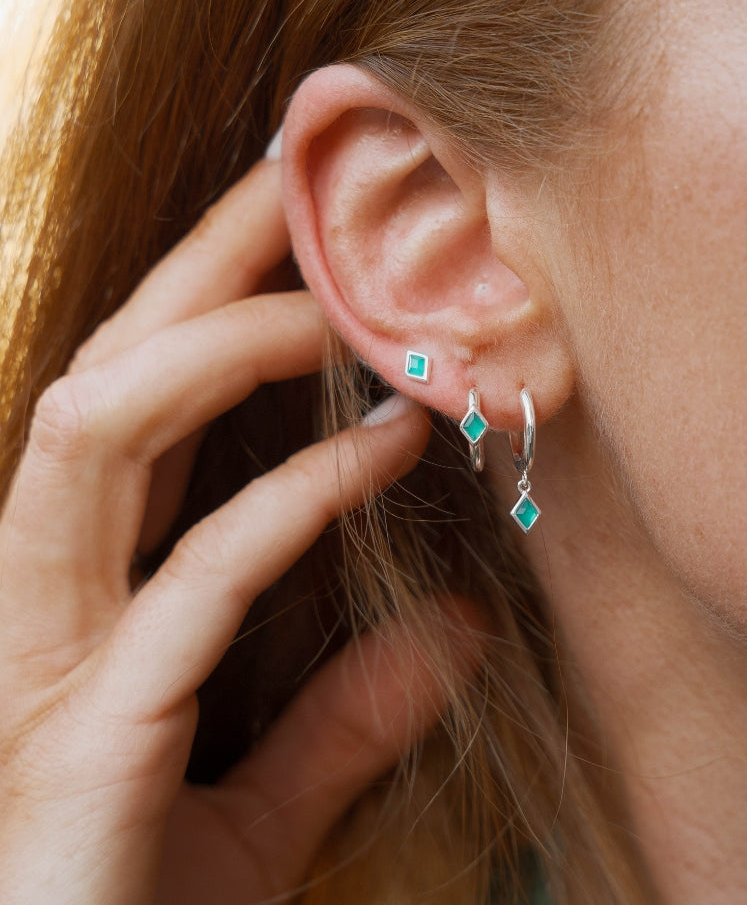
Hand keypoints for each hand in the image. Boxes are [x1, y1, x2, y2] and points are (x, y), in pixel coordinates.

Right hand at [0, 158, 479, 904]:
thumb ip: (347, 710)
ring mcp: (40, 668)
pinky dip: (292, 497)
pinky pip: (189, 580)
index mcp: (78, 607)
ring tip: (342, 306)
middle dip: (198, 268)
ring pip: (94, 434)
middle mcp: (39, 610)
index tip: (299, 226)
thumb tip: (462, 625)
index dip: (204, 302)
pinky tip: (387, 447)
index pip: (133, 408)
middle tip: (304, 185)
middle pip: (103, 378)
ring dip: (220, 346)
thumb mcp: (266, 804)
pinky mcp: (78, 739)